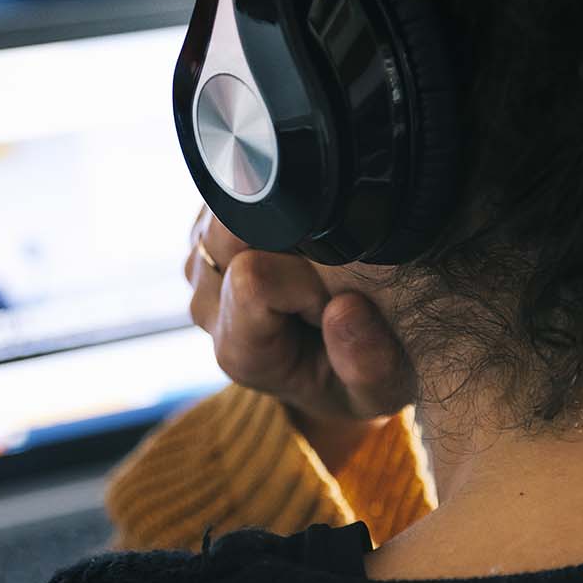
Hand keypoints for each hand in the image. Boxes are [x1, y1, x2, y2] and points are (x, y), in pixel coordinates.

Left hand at [185, 209, 413, 469]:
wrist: (337, 365)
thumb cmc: (359, 375)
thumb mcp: (380, 388)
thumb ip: (367, 364)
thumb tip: (344, 310)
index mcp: (240, 350)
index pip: (253, 280)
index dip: (305, 277)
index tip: (339, 297)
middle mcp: (208, 306)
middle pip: (229, 233)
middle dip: (290, 237)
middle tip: (330, 271)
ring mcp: (202, 268)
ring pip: (227, 207)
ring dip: (280, 220)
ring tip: (314, 262)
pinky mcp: (209, 233)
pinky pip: (233, 194)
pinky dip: (273, 205)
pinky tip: (297, 244)